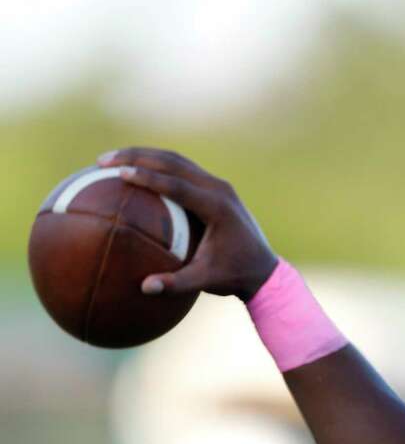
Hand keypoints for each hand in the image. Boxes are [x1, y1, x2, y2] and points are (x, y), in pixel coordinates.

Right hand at [98, 148, 278, 300]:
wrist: (264, 269)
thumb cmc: (235, 275)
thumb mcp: (207, 281)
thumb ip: (177, 283)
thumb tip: (145, 287)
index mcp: (218, 207)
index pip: (178, 185)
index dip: (149, 178)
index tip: (120, 173)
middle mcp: (219, 189)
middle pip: (173, 162)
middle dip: (136, 156)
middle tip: (102, 161)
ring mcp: (218, 185)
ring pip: (177, 160)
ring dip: (144, 156)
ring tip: (110, 160)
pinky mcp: (214, 187)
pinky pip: (182, 169)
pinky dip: (156, 166)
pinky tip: (132, 172)